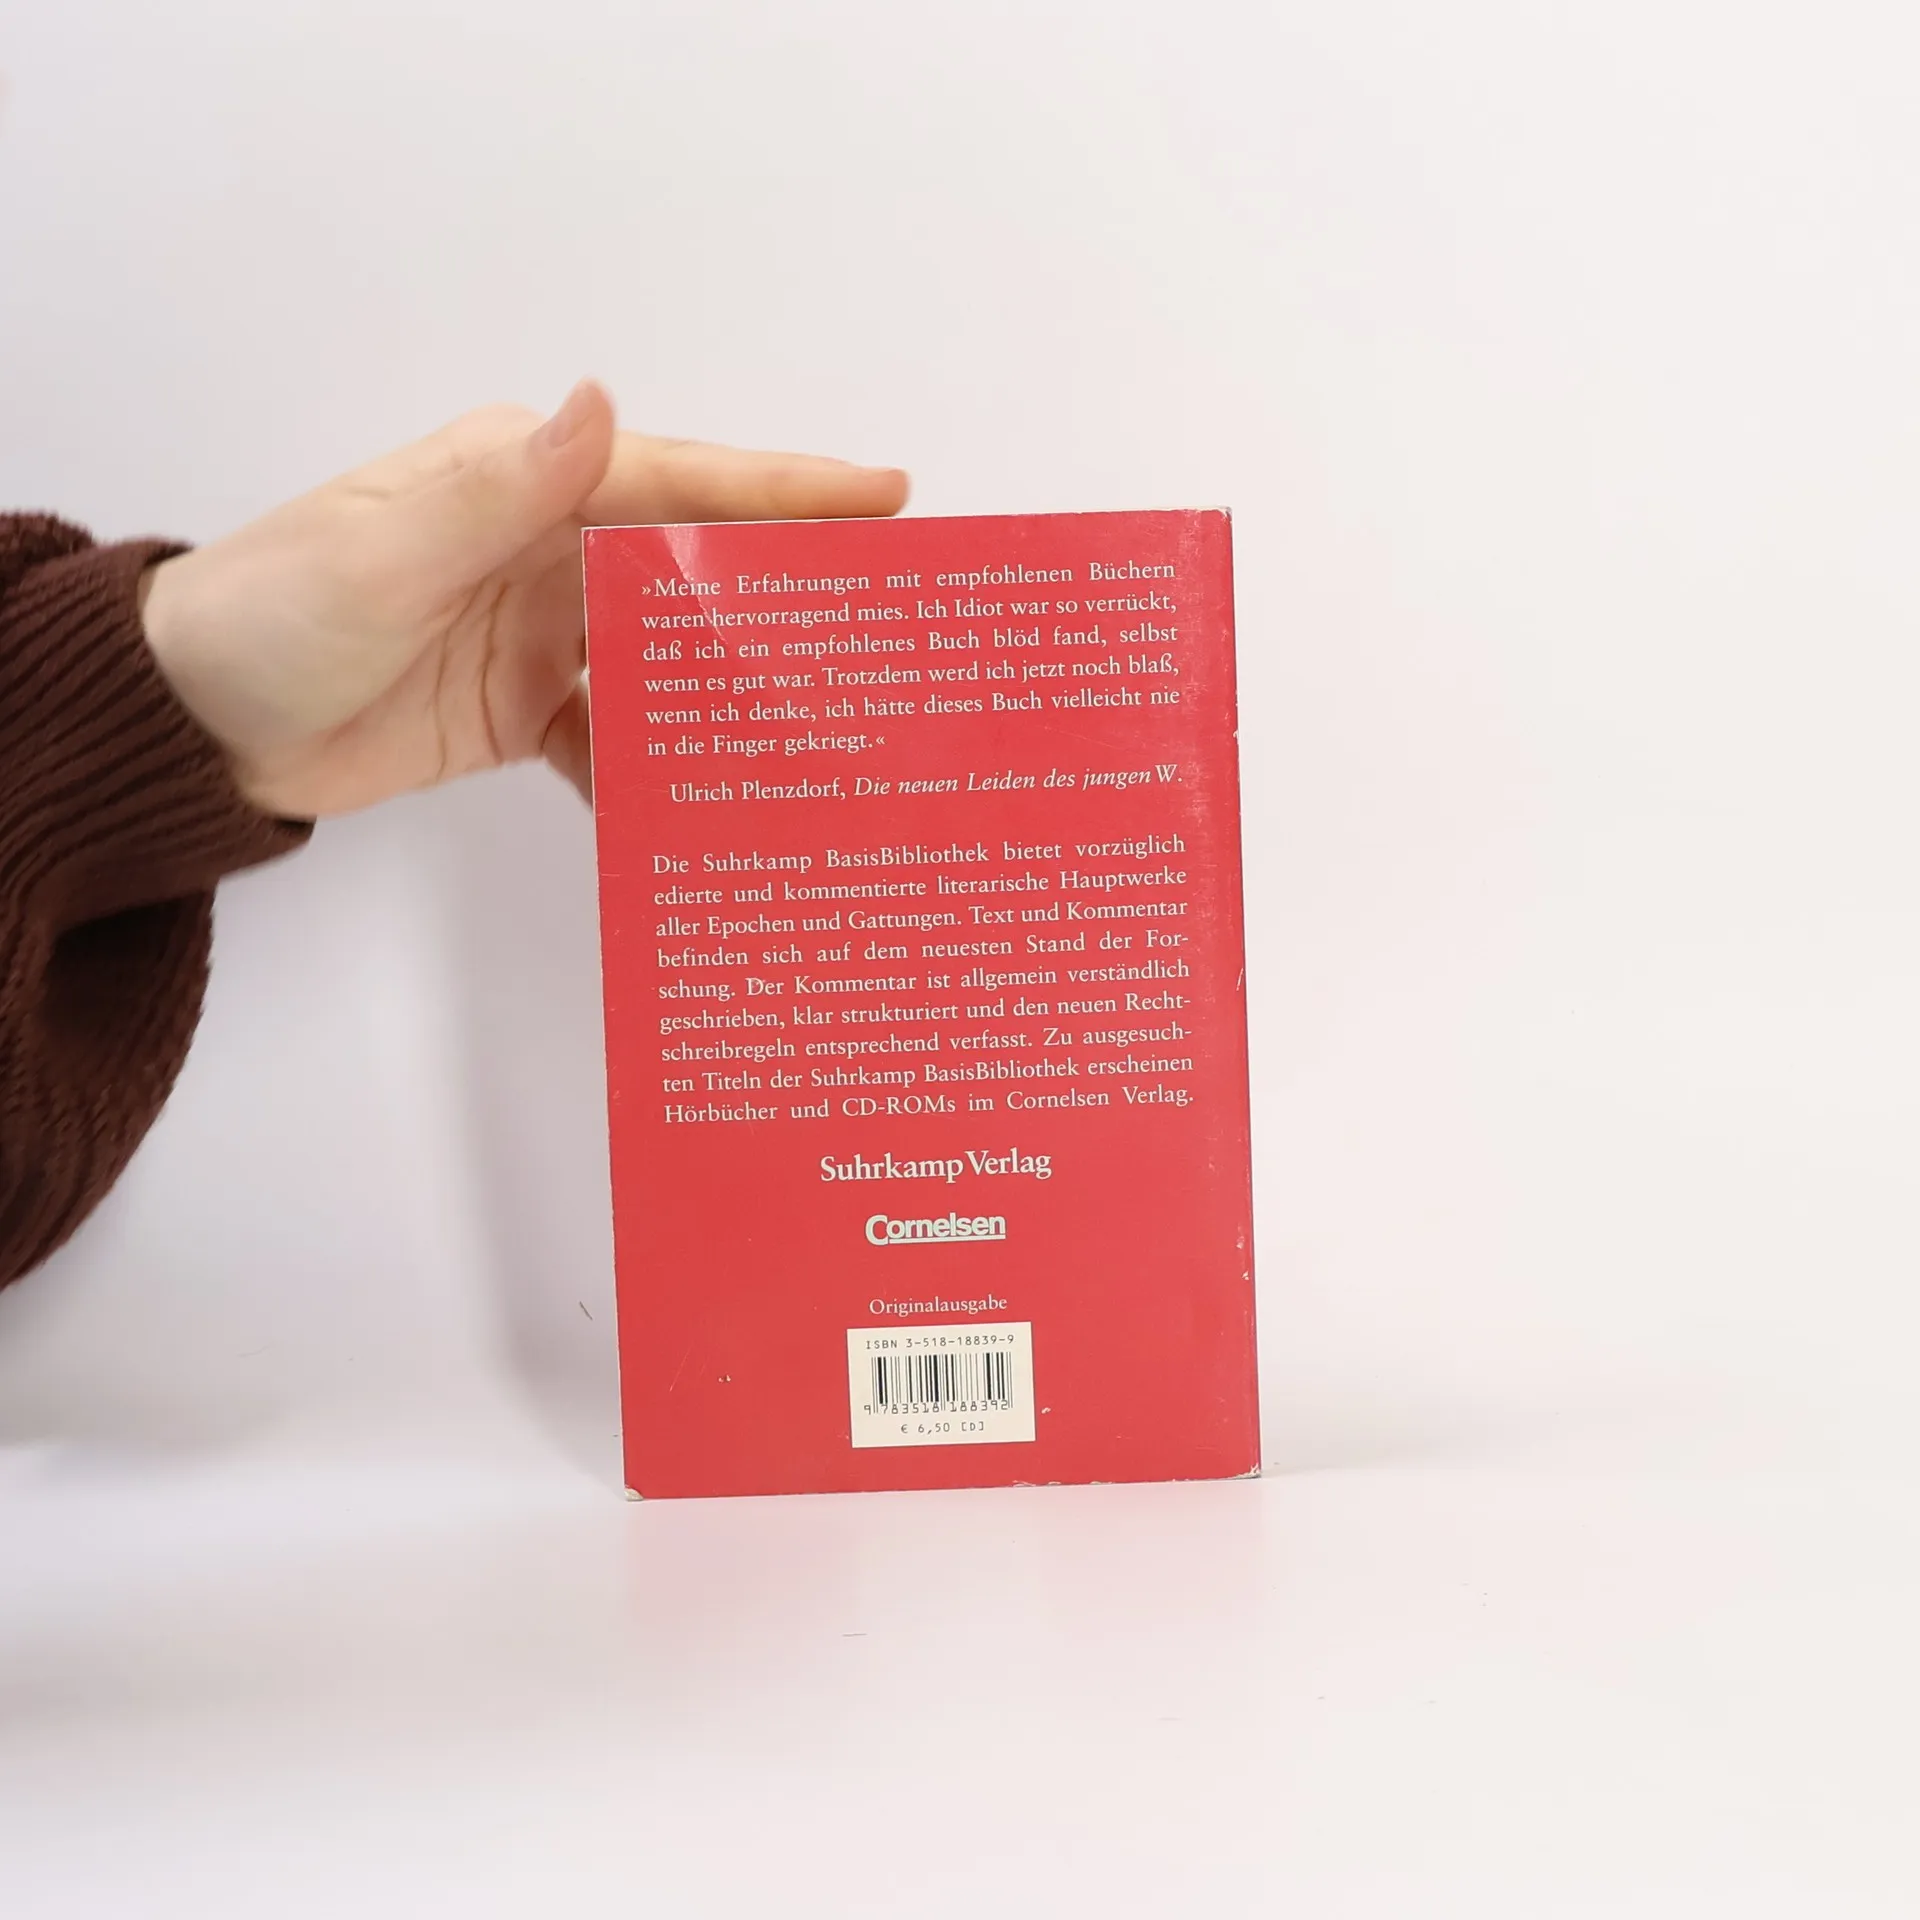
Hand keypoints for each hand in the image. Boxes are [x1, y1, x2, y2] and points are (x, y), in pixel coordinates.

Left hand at [139, 383, 908, 815]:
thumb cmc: (273, 619)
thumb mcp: (384, 557)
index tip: (886, 495)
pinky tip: (714, 800)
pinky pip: (622, 734)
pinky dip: (663, 765)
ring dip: (741, 688)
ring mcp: (545, 634)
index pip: (674, 480)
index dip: (784, 488)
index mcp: (518, 485)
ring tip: (835, 724)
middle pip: (696, 565)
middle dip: (792, 584)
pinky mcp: (531, 711)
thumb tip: (601, 405)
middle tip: (895, 617)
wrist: (196, 730)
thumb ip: (498, 496)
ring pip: (672, 654)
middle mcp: (546, 549)